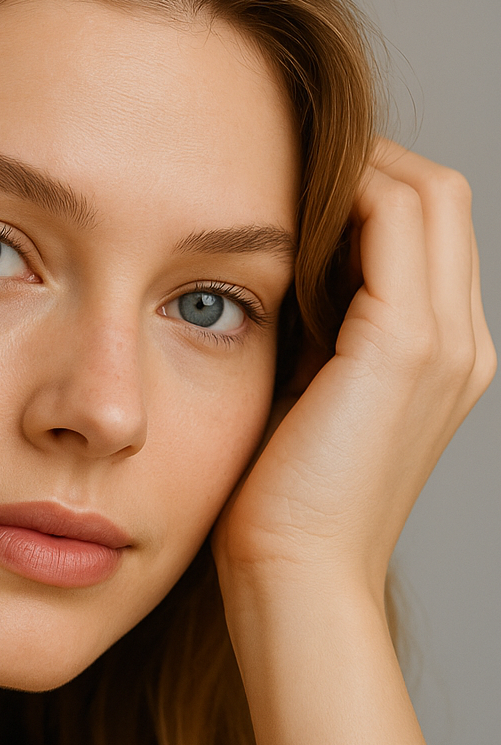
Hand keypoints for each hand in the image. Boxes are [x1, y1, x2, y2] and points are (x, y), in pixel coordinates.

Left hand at [211, 139, 494, 598]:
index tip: (295, 189)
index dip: (369, 192)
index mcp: (444, 358)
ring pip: (424, 196)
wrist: (297, 577)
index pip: (428, 231)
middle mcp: (462, 343)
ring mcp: (444, 343)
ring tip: (282, 179)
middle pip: (439, 197)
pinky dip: (343, 200)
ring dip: (356, 172)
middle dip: (368, 167)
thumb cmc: (283, 506)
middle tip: (286, 167)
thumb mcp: (309, 405)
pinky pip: (390, 224)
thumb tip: (285, 280)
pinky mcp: (403, 348)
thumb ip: (318, 340)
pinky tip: (282, 212)